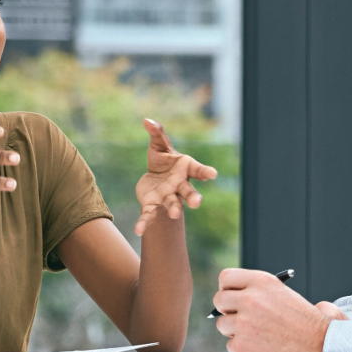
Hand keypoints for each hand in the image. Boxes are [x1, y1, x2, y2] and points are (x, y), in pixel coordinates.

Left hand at [134, 118, 218, 235]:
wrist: (154, 178)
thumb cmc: (162, 159)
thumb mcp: (159, 145)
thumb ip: (156, 133)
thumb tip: (147, 121)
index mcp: (185, 168)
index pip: (198, 170)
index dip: (205, 172)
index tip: (213, 174)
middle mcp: (179, 185)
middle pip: (189, 192)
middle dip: (193, 197)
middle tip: (196, 202)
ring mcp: (167, 196)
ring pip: (173, 204)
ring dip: (174, 209)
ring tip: (173, 215)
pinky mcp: (153, 204)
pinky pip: (149, 214)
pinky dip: (144, 223)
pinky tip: (138, 230)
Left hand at [212, 268, 331, 351]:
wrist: (322, 350)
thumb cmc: (312, 326)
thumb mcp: (290, 295)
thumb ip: (264, 293)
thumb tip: (247, 298)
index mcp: (263, 283)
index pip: (226, 278)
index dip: (228, 288)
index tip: (232, 296)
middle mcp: (250, 300)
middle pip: (219, 300)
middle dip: (228, 309)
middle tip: (241, 317)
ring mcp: (243, 324)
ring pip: (223, 325)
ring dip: (236, 331)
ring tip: (259, 336)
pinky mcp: (240, 347)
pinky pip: (231, 346)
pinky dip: (244, 350)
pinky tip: (262, 349)